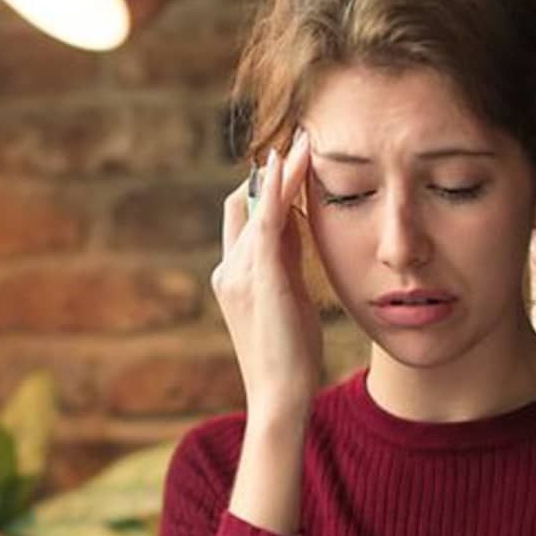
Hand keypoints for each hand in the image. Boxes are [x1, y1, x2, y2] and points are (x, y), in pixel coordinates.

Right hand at [213, 130, 321, 420]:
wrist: (280, 395)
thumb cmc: (291, 357)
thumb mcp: (289, 301)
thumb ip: (287, 264)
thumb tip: (297, 228)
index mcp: (233, 277)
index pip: (244, 220)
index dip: (265, 193)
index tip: (293, 167)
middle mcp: (228, 269)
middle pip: (242, 205)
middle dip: (269, 175)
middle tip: (302, 142)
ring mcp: (238, 272)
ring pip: (256, 207)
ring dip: (281, 171)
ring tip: (306, 140)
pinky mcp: (260, 275)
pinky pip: (267, 219)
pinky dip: (277, 188)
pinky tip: (290, 162)